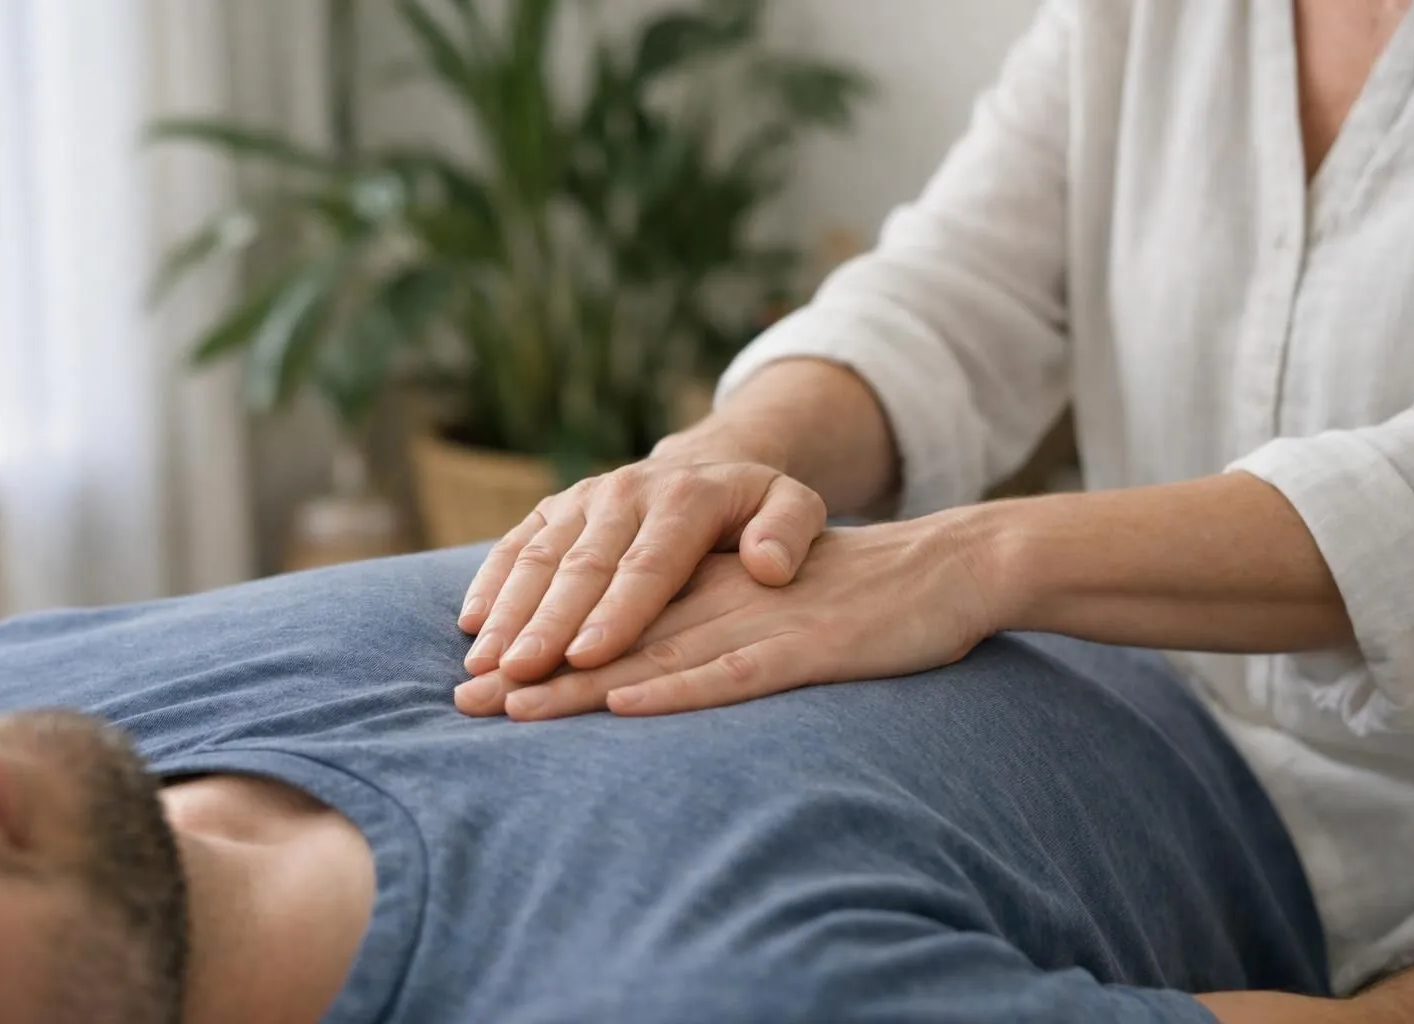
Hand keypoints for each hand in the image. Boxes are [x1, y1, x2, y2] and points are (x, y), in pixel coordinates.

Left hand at [454, 514, 998, 719]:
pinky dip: (679, 688)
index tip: (476, 676)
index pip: (608, 612)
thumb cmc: (855, 596)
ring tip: (516, 709)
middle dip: (537, 665)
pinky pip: (736, 669)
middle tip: (465, 700)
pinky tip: (628, 703)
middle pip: (615, 631)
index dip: (540, 641)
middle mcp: (720, 594)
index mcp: (706, 582)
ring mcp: (763, 618)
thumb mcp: (768, 604)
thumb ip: (707, 622)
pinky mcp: (809, 644)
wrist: (947, 568)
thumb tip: (637, 666)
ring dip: (585, 684)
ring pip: (659, 650)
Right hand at [458, 442, 827, 684]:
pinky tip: (470, 625)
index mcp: (684, 498)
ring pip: (539, 558)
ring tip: (485, 665)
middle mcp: (626, 493)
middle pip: (581, 567)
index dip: (615, 613)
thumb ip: (791, 530)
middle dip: (546, 624)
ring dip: (508, 612)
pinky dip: (490, 583)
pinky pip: (514, 544)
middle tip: (518, 674)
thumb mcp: (795, 506)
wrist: (708, 465)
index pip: (646, 565)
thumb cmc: (754, 509)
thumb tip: (769, 565)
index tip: (587, 658)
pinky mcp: (554, 508)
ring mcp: (583, 499)